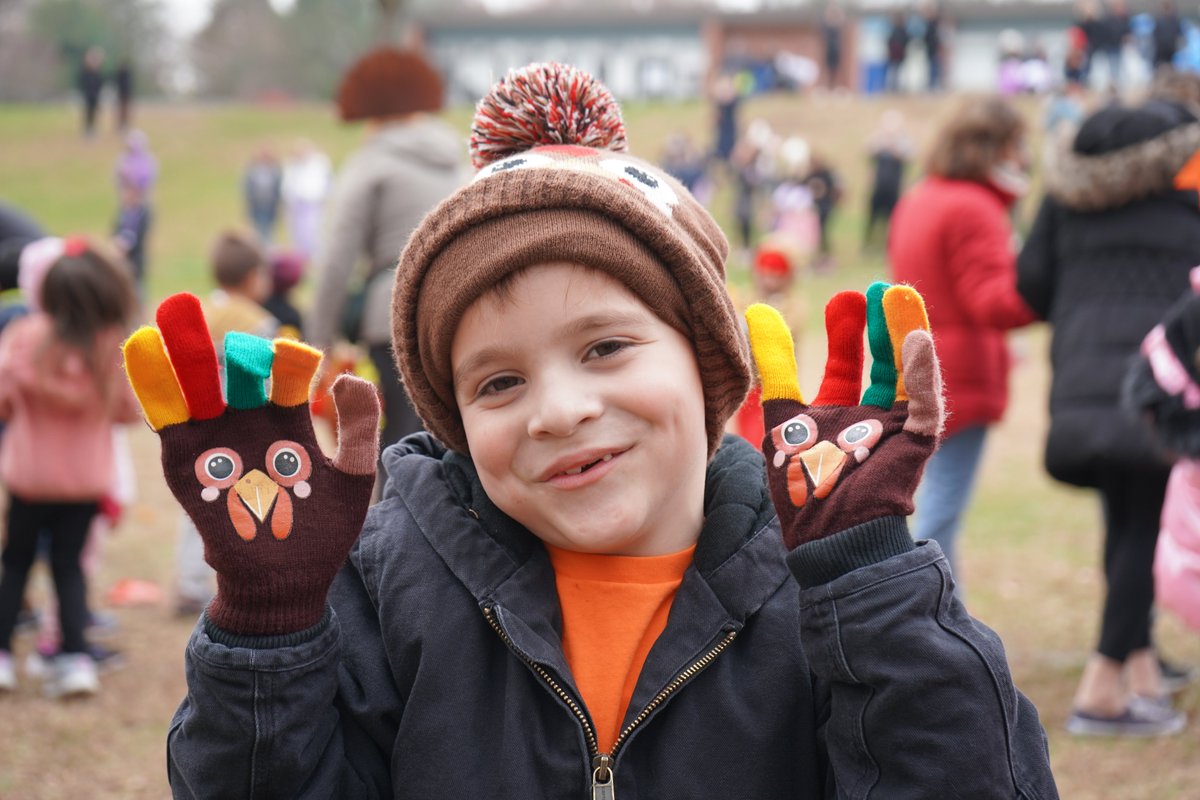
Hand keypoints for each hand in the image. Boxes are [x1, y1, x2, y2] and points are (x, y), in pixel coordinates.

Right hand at [123, 293, 379, 634]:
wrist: (284, 584)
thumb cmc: (322, 532)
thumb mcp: (352, 477)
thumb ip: (359, 427)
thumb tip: (348, 376)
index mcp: (290, 420)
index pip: (288, 374)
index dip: (289, 358)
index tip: (297, 356)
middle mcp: (250, 422)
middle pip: (237, 370)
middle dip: (229, 341)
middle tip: (227, 308)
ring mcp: (216, 440)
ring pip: (198, 384)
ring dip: (184, 349)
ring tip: (174, 311)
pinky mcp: (186, 462)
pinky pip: (166, 418)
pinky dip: (152, 383)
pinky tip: (143, 350)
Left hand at [745, 282, 942, 549]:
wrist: (826, 537)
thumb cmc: (800, 487)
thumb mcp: (780, 416)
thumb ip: (775, 366)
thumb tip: (755, 309)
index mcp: (836, 419)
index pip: (843, 367)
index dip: (843, 335)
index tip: (842, 298)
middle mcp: (868, 422)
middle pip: (878, 363)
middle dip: (874, 327)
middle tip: (868, 290)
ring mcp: (895, 430)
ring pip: (907, 372)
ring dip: (904, 332)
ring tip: (897, 292)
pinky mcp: (917, 442)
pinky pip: (927, 401)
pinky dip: (925, 371)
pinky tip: (917, 339)